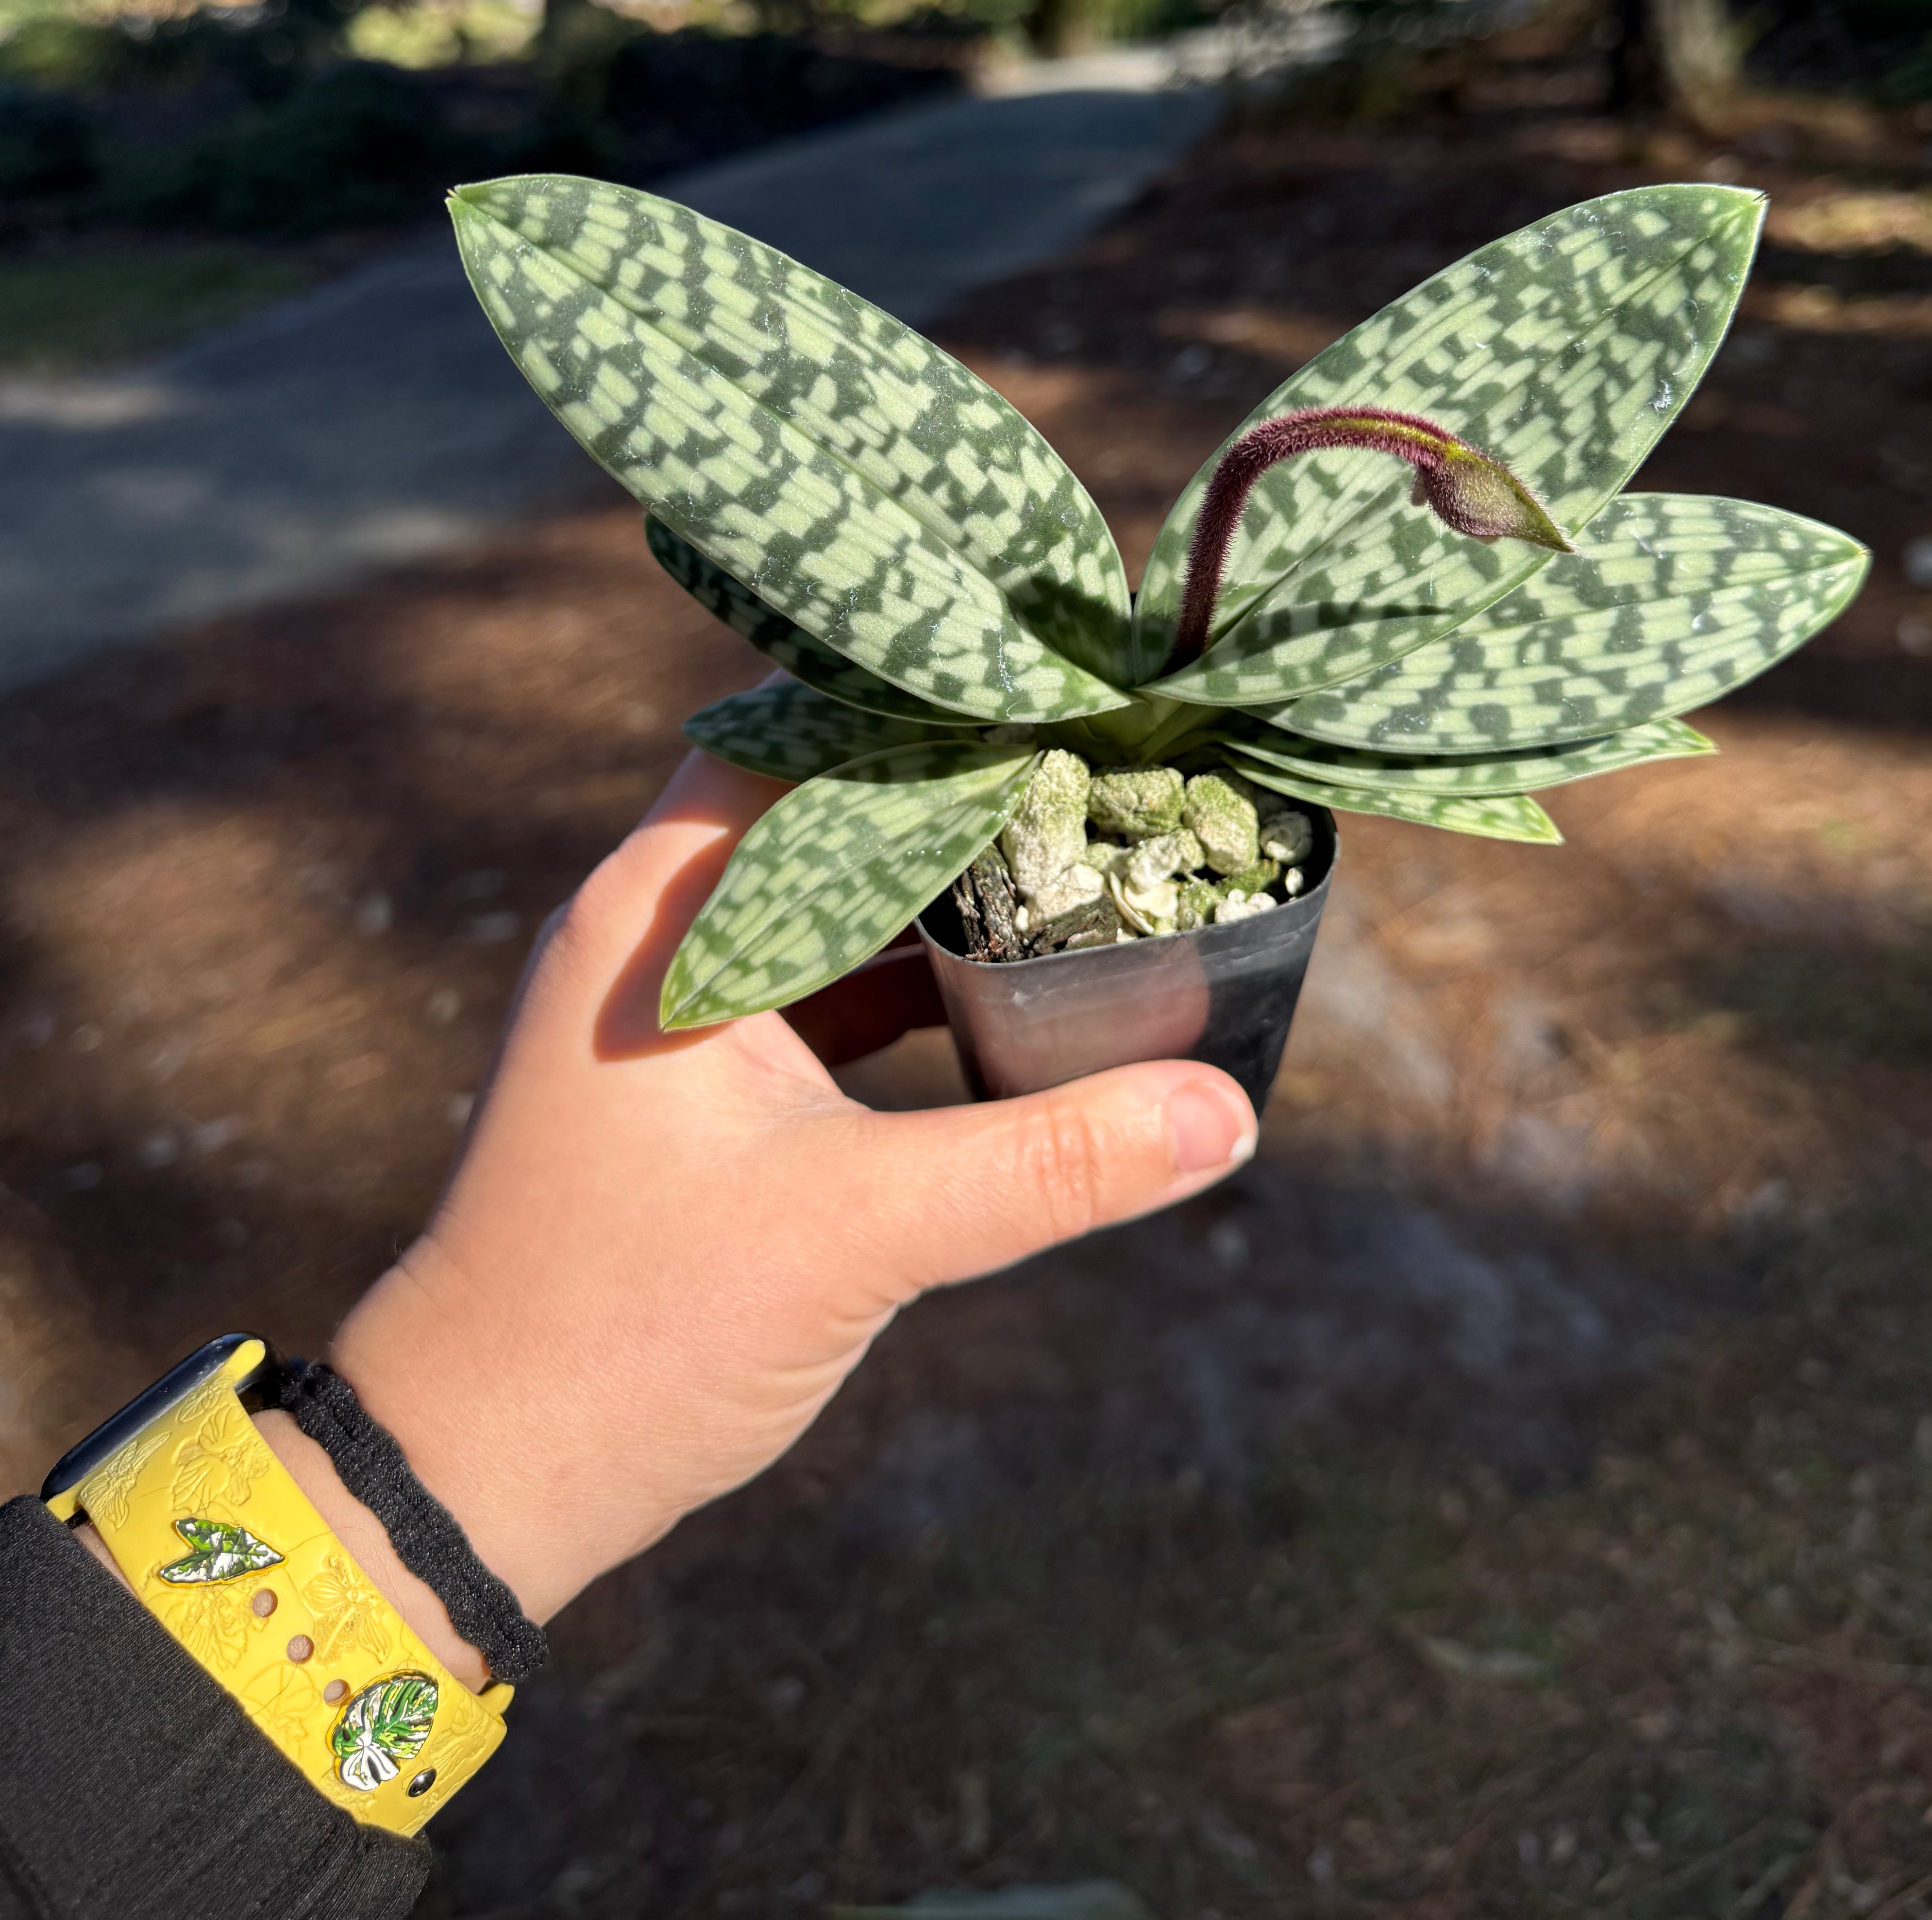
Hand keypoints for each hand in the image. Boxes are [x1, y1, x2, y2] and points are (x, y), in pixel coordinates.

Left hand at [294, 747, 1254, 1669]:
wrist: (481, 1469)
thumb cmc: (631, 1333)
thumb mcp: (859, 1232)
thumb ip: (1047, 1163)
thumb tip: (1224, 1115)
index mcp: (664, 908)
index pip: (805, 727)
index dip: (935, 701)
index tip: (1067, 688)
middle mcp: (660, 922)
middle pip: (832, 800)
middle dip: (969, 788)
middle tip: (1114, 767)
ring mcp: (677, 996)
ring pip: (834, 890)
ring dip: (949, 883)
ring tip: (1091, 855)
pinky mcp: (701, 1070)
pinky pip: (826, 976)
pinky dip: (917, 972)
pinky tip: (1025, 983)